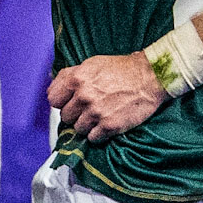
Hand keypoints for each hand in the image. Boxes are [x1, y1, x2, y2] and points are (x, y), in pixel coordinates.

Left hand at [48, 52, 168, 141]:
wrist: (150, 77)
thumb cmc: (122, 69)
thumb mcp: (92, 64)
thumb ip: (69, 75)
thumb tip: (52, 89)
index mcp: (77, 78)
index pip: (54, 100)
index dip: (63, 101)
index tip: (71, 102)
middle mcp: (84, 96)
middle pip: (66, 117)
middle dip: (76, 114)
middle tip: (89, 108)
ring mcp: (96, 113)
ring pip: (78, 129)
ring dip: (87, 125)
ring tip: (100, 115)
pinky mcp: (109, 126)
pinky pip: (93, 138)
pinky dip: (98, 134)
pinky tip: (107, 123)